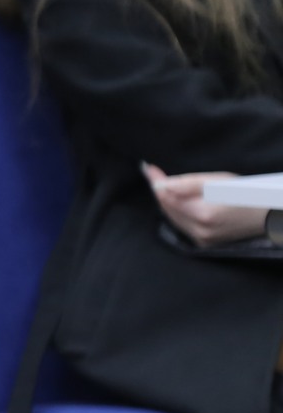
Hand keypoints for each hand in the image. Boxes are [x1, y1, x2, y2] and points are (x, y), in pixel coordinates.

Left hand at [142, 163, 270, 246]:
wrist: (265, 215)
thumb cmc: (244, 194)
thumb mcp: (218, 181)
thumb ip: (186, 184)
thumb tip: (160, 185)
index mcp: (203, 214)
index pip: (167, 197)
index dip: (156, 182)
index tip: (148, 168)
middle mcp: (200, 231)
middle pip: (167, 208)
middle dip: (160, 191)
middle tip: (154, 174)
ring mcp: (201, 239)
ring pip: (173, 218)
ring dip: (167, 202)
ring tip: (164, 185)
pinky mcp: (203, 244)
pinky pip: (182, 226)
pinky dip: (177, 213)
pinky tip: (178, 202)